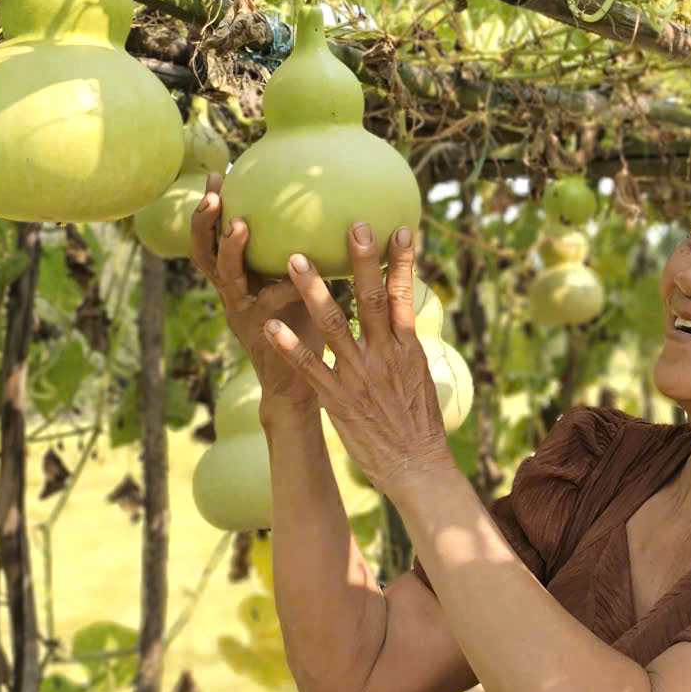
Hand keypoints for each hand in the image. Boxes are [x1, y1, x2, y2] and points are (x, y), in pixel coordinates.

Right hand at [188, 174, 319, 406]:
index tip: (218, 175)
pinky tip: (296, 276)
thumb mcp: (297, 286)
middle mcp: (233, 294)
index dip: (211, 210)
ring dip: (231, 250)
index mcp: (238, 280)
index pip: (214, 239)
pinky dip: (279, 290)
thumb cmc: (303, 327)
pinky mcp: (264, 335)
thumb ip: (302, 256)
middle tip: (217, 195)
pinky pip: (266, 308)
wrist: (299, 385)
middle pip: (206, 254)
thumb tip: (334, 211)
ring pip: (227, 278)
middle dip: (206, 223)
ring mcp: (244, 315)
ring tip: (241, 225)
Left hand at [261, 222, 451, 496]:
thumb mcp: (419, 376)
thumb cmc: (418, 424)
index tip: (400, 227)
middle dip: (362, 261)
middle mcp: (384, 355)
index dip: (402, 261)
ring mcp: (359, 374)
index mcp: (407, 347)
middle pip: (373, 299)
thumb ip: (403, 344)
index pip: (405, 296)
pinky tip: (271, 325)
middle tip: (353, 226)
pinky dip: (291, 345)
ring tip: (294, 258)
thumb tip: (400, 317)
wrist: (416, 466)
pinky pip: (310, 366)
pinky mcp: (337, 397)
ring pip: (334, 324)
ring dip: (313, 290)